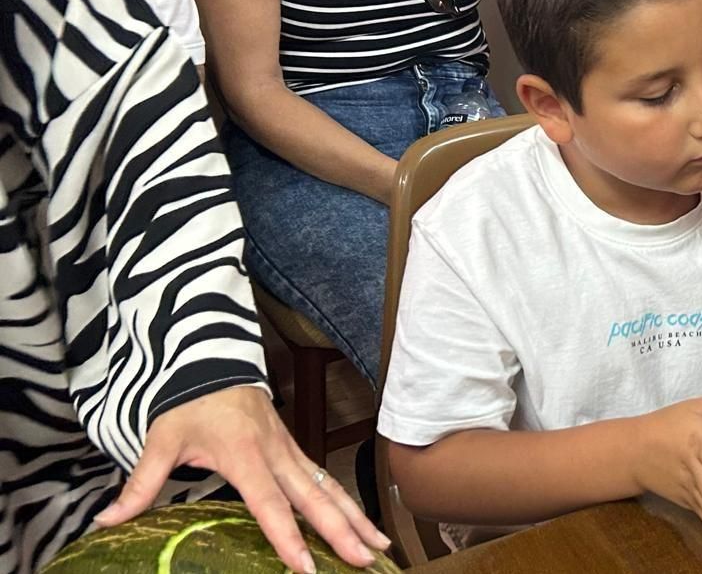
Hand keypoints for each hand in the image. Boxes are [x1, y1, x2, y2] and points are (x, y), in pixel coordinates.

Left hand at [95, 385, 388, 572]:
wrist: (214, 363)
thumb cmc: (189, 405)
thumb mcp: (161, 440)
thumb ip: (140, 483)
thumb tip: (107, 519)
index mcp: (244, 454)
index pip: (269, 504)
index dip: (288, 536)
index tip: (306, 566)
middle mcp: (276, 454)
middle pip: (314, 498)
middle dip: (341, 531)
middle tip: (363, 561)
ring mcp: (291, 452)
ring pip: (329, 489)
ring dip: (355, 519)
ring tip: (379, 550)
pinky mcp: (296, 453)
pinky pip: (326, 482)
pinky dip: (348, 505)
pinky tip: (364, 526)